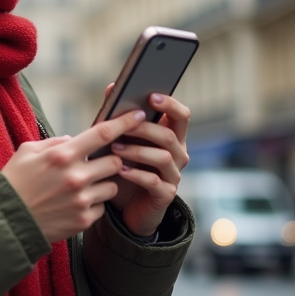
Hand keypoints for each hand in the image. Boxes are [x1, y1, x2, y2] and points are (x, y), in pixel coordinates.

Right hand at [1, 110, 147, 242]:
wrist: (6, 221)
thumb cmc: (15, 181)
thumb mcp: (28, 151)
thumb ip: (56, 142)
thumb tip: (75, 140)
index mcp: (63, 155)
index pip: (103, 133)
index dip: (125, 122)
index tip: (140, 115)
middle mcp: (76, 177)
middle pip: (115, 161)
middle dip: (112, 159)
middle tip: (98, 163)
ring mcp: (81, 200)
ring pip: (112, 185)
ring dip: (104, 183)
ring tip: (84, 186)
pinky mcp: (83, 220)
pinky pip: (102, 207)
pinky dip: (94, 203)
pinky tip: (76, 203)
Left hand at [105, 91, 189, 237]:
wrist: (126, 208)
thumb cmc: (124, 167)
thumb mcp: (120, 141)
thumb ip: (118, 116)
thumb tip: (112, 87)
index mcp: (172, 136)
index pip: (181, 115)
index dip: (170, 104)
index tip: (151, 96)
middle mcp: (178, 155)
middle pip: (170, 135)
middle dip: (145, 128)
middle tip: (123, 125)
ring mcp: (173, 175)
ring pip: (162, 157)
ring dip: (137, 150)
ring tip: (115, 149)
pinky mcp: (165, 195)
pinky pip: (154, 182)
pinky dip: (136, 174)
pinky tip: (120, 170)